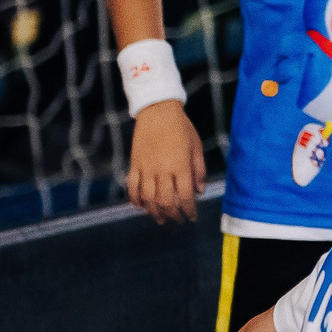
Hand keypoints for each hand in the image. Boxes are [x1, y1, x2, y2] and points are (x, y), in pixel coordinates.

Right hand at [127, 101, 205, 221]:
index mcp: (180, 166)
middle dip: (173, 216)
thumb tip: (199, 191)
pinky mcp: (134, 164)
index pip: (185, 197)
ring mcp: (146, 167)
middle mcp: (162, 170)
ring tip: (161, 219)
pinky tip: (141, 206)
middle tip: (178, 221)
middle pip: (165, 202)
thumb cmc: (181, 128)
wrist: (157, 110)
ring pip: (148, 198)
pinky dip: (135, 199)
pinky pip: (132, 186)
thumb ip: (199, 170)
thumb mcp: (196, 147)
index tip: (191, 218)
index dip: (189, 211)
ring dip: (154, 212)